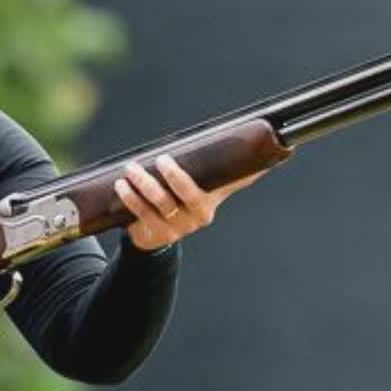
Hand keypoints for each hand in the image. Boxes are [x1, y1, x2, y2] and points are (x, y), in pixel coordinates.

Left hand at [114, 154, 266, 251]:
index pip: (227, 183)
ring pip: (161, 204)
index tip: (218, 155)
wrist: (157, 234)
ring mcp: (175, 228)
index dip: (234, 173)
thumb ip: (229, 174)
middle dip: (175, 177)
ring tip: (132, 168)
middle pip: (188, 195)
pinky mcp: (155, 233)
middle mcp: (197, 217)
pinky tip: (122, 185)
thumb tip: (268, 157)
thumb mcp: (205, 187)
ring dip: (145, 185)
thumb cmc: (182, 201)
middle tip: (162, 159)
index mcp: (211, 202)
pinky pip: (142, 214)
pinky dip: (131, 198)